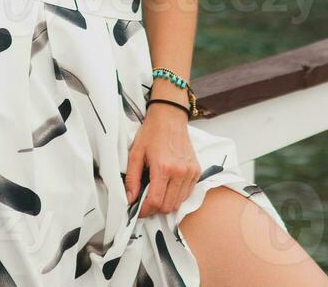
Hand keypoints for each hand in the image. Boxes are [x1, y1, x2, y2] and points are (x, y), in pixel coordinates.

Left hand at [124, 102, 197, 218]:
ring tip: (156, 193)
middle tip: (145, 202)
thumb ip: (132, 178)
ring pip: (178, 203)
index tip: (138, 210)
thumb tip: (130, 198)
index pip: (155, 202)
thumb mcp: (135, 153)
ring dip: (166, 204)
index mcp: (163, 168)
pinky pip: (187, 194)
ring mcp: (190, 172)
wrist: (170, 117)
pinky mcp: (196, 171)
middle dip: (154, 209)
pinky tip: (167, 187)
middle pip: (168, 206)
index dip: (144, 211)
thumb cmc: (152, 133)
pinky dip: (177, 196)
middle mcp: (180, 172)